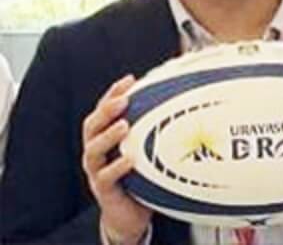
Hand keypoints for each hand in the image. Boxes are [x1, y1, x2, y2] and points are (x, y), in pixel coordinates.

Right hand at [82, 74, 152, 244]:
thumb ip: (152, 127)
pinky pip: (105, 177)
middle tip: (124, 100)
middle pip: (92, 125)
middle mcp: (95, 150)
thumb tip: (180, 100)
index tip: (130, 80)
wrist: (130, 212)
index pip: (103, 109)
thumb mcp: (144, 147)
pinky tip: (129, 159)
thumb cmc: (139, 173)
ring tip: (124, 125)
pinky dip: (116, 167)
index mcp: (103, 135)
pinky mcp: (102, 190)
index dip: (113, 93)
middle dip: (107, 110)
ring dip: (108, 136)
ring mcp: (96, 170)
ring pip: (93, 150)